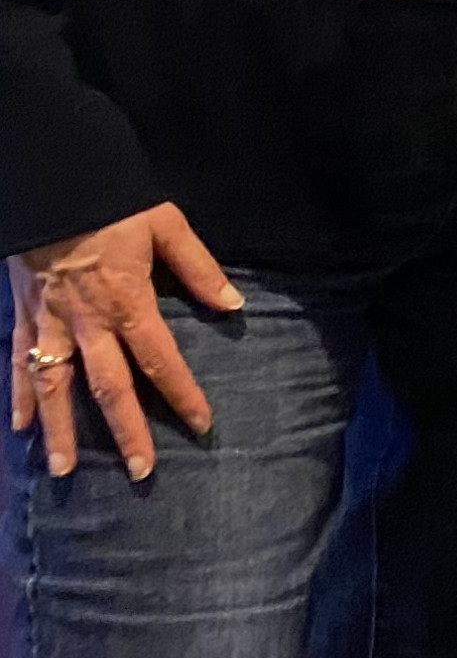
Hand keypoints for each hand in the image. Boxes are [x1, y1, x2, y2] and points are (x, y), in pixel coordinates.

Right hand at [9, 204, 238, 481]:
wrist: (52, 186)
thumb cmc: (113, 204)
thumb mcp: (166, 226)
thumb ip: (199, 269)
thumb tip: (234, 305)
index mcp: (128, 301)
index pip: (160, 358)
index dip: (182, 393)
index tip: (201, 424)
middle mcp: (88, 322)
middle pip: (108, 386)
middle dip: (126, 430)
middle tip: (140, 471)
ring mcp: (50, 323)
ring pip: (55, 386)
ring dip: (60, 429)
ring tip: (64, 470)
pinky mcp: (25, 317)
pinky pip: (20, 364)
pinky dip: (20, 397)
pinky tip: (20, 429)